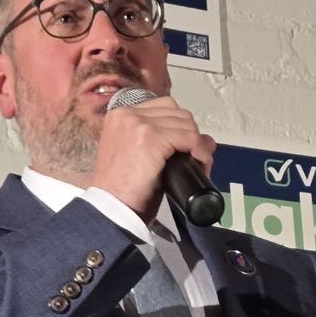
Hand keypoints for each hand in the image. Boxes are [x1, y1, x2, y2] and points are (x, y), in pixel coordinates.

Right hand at [89, 96, 216, 218]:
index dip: (181, 128)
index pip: (165, 108)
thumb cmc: (123, 191)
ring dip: (198, 144)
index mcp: (121, 115)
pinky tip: (199, 163)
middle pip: (178, 113)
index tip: (187, 148)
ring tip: (199, 164)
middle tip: (197, 158)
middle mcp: (128, 114)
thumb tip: (204, 139)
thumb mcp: (141, 158)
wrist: (111, 208)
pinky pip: (188, 137)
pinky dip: (200, 151)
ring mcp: (139, 124)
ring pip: (186, 124)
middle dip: (192, 135)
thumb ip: (165, 142)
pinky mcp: (151, 137)